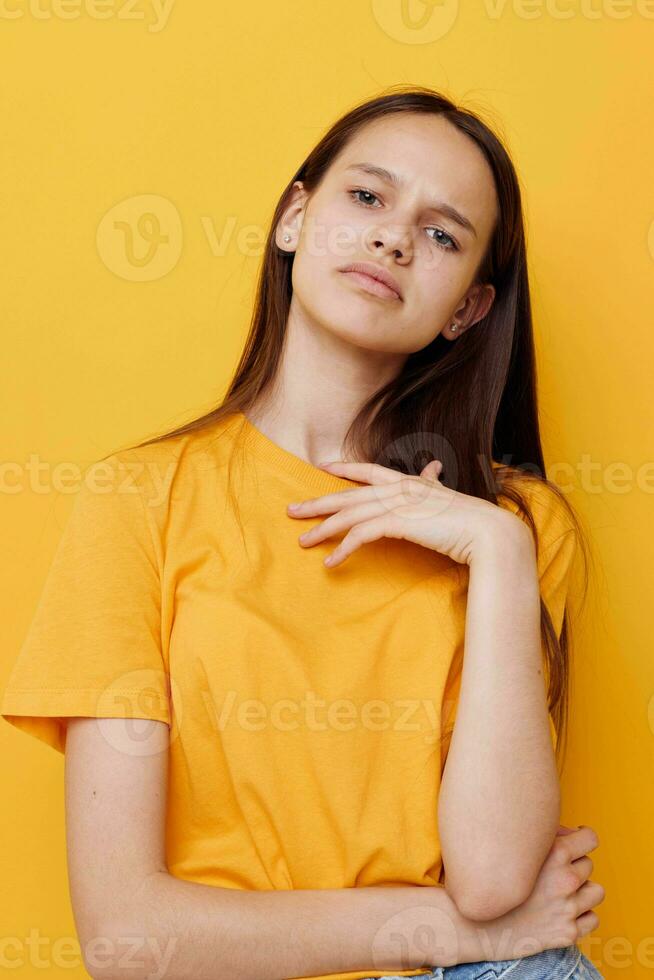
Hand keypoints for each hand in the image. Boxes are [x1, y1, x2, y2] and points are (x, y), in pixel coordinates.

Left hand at [287, 459, 525, 567]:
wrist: (486, 532)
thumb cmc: (469, 520)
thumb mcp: (445, 497)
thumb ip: (433, 483)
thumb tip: (434, 469)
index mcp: (408, 481)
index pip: (369, 469)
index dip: (345, 467)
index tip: (323, 466)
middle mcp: (399, 488)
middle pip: (347, 495)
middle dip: (317, 502)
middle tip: (292, 511)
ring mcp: (398, 504)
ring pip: (349, 515)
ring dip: (323, 530)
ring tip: (303, 542)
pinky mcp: (398, 523)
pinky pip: (361, 535)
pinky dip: (343, 549)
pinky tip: (330, 562)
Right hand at [478, 824, 604, 958]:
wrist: (474, 923)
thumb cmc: (490, 880)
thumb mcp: (515, 848)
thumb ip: (545, 837)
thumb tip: (571, 833)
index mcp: (554, 854)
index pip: (590, 839)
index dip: (584, 838)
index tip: (579, 841)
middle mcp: (565, 880)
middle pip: (588, 865)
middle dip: (574, 866)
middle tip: (555, 872)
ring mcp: (567, 908)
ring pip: (596, 891)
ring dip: (582, 891)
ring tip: (562, 892)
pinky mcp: (567, 932)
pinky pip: (592, 919)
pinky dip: (582, 915)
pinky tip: (563, 912)